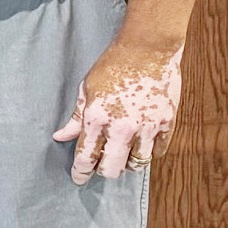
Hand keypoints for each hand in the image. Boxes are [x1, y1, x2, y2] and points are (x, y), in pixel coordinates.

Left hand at [55, 39, 182, 183]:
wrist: (148, 49)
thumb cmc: (113, 64)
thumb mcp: (87, 88)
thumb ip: (77, 117)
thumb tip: (61, 136)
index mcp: (97, 118)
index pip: (86, 156)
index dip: (80, 172)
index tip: (78, 179)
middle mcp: (122, 128)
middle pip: (112, 168)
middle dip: (103, 171)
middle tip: (101, 167)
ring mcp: (147, 128)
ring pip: (137, 164)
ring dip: (128, 164)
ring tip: (122, 157)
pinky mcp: (166, 124)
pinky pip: (158, 151)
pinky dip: (149, 153)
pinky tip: (142, 148)